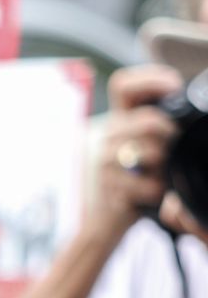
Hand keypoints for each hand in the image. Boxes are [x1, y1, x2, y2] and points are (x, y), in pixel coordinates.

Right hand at [89, 65, 183, 234]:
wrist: (105, 217)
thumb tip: (192, 106)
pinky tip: (156, 191)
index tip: (174, 89)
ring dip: (165, 164)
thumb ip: (158, 122)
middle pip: (149, 121)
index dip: (151, 80)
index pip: (124, 85)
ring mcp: (104, 162)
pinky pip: (148, 185)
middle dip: (171, 134)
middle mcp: (107, 135)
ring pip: (149, 153)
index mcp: (118, 117)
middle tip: (175, 145)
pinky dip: (158, 190)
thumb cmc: (134, 175)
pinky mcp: (110, 189)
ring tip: (164, 172)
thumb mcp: (140, 141)